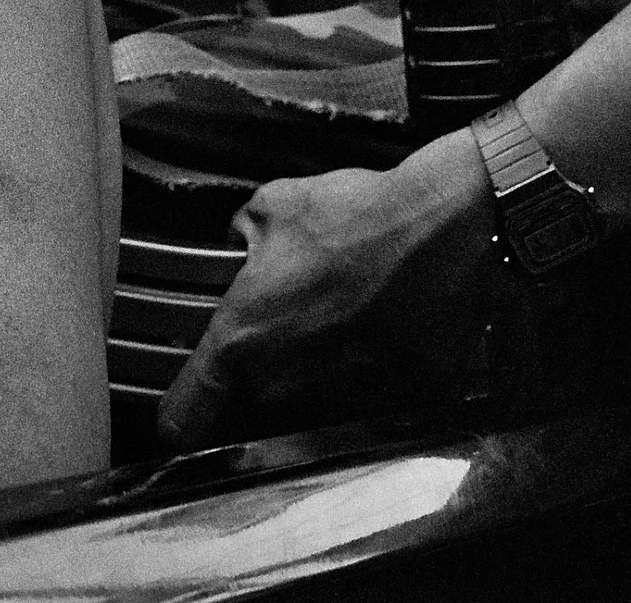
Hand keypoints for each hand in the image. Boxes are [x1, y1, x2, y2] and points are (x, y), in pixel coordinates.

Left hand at [157, 130, 505, 449]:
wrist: (451, 231)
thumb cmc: (360, 216)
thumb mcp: (273, 207)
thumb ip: (238, 241)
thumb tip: (236, 249)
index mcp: (239, 347)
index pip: (180, 423)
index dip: (178, 415)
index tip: (191, 399)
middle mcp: (283, 393)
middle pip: (243, 423)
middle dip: (248, 392)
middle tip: (274, 347)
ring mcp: (340, 410)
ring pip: (302, 422)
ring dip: (306, 392)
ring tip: (331, 340)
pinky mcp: (394, 413)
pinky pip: (362, 413)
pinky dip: (362, 388)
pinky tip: (375, 344)